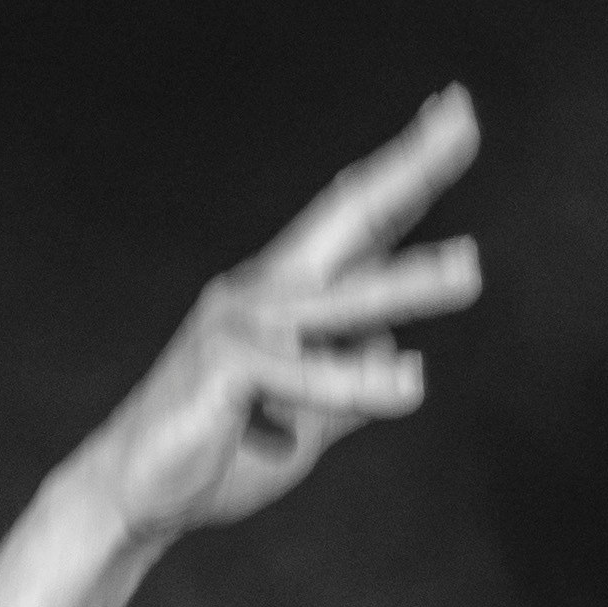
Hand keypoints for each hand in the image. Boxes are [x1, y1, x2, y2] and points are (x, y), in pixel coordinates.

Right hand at [88, 91, 483, 543]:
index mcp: (290, 293)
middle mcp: (267, 292)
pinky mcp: (224, 367)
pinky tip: (409, 384)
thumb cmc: (219, 449)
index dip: (409, 167)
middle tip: (463, 115)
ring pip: (340, 301)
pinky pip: (302, 373)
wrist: (137, 494)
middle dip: (409, 166)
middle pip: (349, 216)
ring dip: (407, 283)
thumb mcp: (306, 417)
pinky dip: (355, 382)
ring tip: (470, 270)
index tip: (455, 112)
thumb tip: (393, 351)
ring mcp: (242, 323)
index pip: (360, 219)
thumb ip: (348, 382)